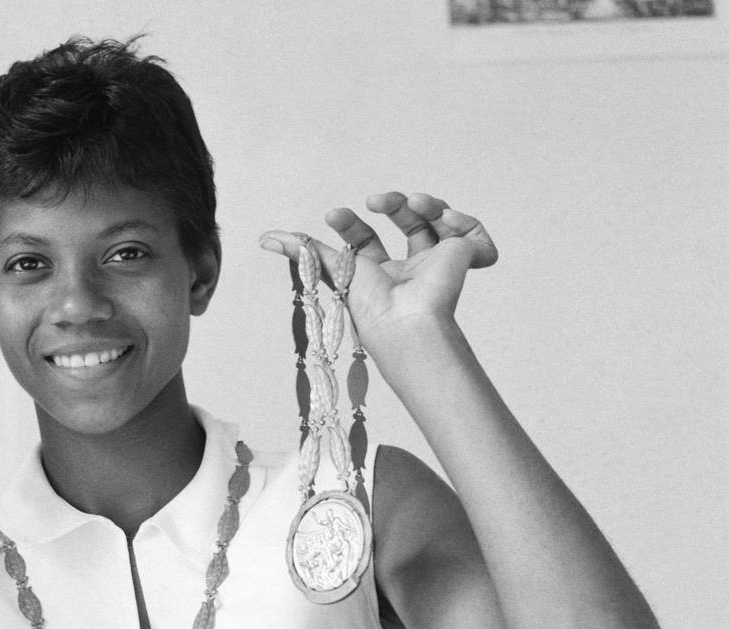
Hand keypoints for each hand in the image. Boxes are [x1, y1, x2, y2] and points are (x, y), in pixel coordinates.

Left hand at [260, 192, 496, 349]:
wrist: (406, 322)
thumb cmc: (368, 307)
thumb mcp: (330, 268)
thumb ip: (301, 250)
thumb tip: (262, 237)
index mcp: (380, 276)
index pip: (366, 240)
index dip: (352, 223)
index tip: (333, 215)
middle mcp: (411, 270)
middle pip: (407, 220)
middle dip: (392, 203)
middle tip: (374, 200)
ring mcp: (440, 265)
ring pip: (439, 219)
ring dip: (424, 204)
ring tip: (413, 202)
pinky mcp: (466, 260)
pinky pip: (472, 231)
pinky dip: (461, 220)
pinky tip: (444, 221)